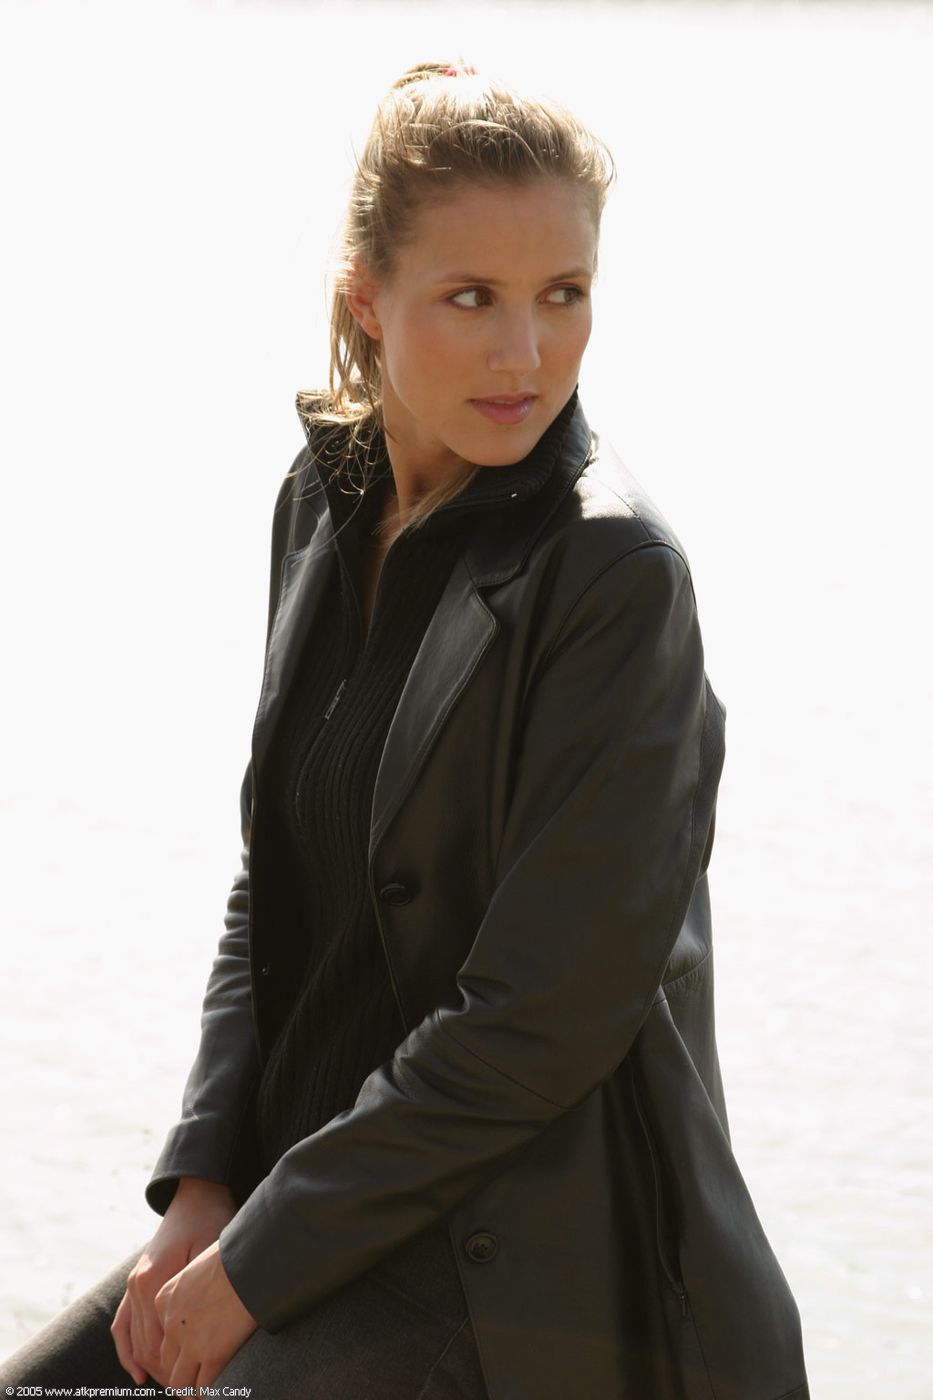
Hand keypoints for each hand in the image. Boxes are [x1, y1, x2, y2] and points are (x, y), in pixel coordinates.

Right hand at [111, 1177, 237, 1384]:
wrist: (196, 1195)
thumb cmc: (212, 1221)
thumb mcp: (214, 1250)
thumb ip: (205, 1287)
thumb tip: (210, 1326)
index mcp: (155, 1280)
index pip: (162, 1342)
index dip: (180, 1368)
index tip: (200, 1384)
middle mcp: (138, 1285)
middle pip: (147, 1347)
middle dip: (168, 1374)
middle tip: (190, 1393)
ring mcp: (133, 1284)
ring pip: (135, 1341)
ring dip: (151, 1367)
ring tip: (175, 1386)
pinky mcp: (135, 1282)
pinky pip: (122, 1325)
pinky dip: (127, 1351)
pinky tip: (139, 1375)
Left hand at [154, 1239, 257, 1387]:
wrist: (252, 1258)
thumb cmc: (233, 1256)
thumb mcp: (199, 1265)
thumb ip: (191, 1288)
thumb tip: (202, 1299)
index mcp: (164, 1299)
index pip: (160, 1335)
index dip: (175, 1348)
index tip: (188, 1352)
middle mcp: (171, 1323)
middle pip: (165, 1361)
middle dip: (179, 1370)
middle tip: (194, 1375)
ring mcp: (190, 1342)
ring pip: (179, 1382)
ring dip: (189, 1388)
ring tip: (201, 1390)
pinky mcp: (213, 1355)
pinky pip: (203, 1387)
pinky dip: (208, 1392)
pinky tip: (219, 1389)